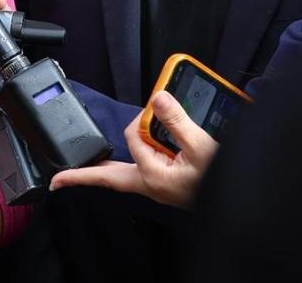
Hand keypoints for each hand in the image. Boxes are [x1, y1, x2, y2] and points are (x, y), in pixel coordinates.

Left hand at [47, 90, 216, 207]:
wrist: (242, 203)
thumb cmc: (221, 180)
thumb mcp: (202, 146)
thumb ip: (177, 122)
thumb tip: (158, 98)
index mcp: (153, 175)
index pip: (132, 137)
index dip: (142, 118)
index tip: (155, 106)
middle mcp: (150, 184)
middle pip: (108, 177)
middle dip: (84, 176)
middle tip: (58, 180)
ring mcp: (157, 187)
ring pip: (125, 173)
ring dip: (113, 161)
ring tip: (98, 159)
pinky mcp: (165, 186)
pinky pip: (142, 171)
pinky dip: (137, 159)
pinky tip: (137, 153)